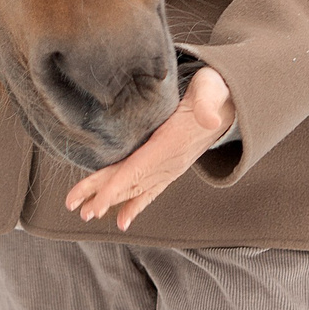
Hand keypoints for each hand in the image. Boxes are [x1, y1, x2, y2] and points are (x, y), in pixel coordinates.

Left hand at [65, 65, 235, 231]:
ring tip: (86, 213)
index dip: (115, 186)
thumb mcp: (211, 89)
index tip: (97, 201)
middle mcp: (170, 162)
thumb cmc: (214, 91)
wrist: (228, 104)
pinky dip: (135, 204)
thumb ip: (207, 102)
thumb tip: (210, 119)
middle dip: (103, 196)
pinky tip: (122, 220)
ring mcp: (170, 167)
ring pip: (135, 186)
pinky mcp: (169, 167)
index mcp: (171, 143)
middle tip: (80, 211)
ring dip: (111, 200)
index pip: (138, 169)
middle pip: (130, 181)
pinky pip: (150, 189)